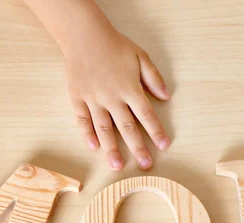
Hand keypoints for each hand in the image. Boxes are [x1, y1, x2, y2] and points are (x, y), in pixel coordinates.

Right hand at [63, 25, 169, 170]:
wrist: (84, 35)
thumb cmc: (114, 45)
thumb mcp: (140, 56)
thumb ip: (154, 78)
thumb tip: (166, 96)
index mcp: (130, 89)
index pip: (146, 115)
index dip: (156, 131)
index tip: (164, 145)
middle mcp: (112, 98)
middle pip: (127, 127)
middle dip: (138, 148)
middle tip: (145, 165)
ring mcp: (93, 99)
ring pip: (104, 129)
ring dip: (111, 149)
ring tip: (117, 165)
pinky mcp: (77, 98)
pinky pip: (82, 120)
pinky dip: (87, 134)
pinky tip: (93, 147)